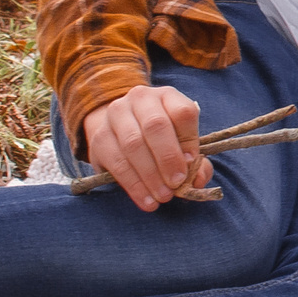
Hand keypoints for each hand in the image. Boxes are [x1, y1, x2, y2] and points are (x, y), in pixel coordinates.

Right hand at [77, 84, 210, 211]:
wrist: (119, 129)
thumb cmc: (160, 138)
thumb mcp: (181, 142)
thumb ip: (196, 161)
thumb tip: (197, 179)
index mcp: (167, 96)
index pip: (182, 112)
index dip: (189, 140)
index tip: (191, 164)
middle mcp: (140, 99)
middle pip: (155, 125)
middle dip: (168, 158)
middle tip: (177, 183)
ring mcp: (116, 115)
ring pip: (133, 144)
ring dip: (151, 175)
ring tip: (163, 196)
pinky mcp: (99, 137)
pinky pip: (117, 162)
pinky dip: (134, 185)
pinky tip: (146, 200)